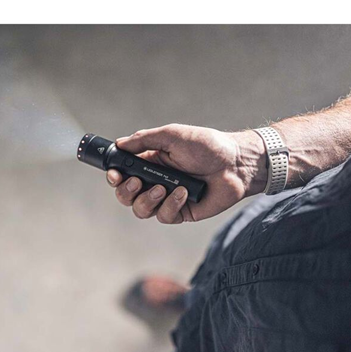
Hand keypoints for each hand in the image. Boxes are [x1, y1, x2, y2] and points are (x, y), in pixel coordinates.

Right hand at [106, 123, 265, 223]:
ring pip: (141, 210)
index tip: (114, 175)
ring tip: (164, 188)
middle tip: (138, 182)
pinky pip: (164, 216)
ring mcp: (167, 199)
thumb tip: (120, 144)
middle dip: (126, 191)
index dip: (114, 177)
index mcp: (150, 162)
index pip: (123, 174)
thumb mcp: (172, 135)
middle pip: (126, 195)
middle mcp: (155, 181)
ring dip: (147, 199)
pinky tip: (183, 192)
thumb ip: (144, 140)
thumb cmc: (207, 146)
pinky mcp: (181, 212)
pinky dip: (171, 204)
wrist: (236, 164)